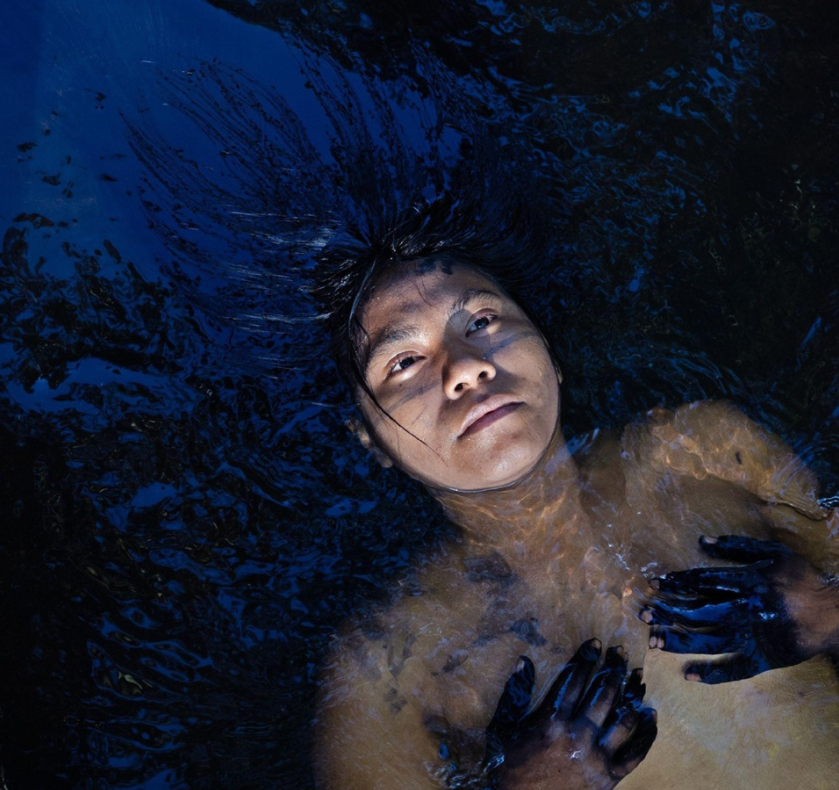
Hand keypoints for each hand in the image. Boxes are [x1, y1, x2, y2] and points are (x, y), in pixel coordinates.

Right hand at [485, 639, 656, 789]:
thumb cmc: (509, 766)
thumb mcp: (504, 727)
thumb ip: (515, 693)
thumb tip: (523, 661)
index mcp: (551, 720)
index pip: (575, 680)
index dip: (586, 659)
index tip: (595, 644)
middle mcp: (577, 734)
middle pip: (603, 693)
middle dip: (613, 668)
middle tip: (620, 652)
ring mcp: (596, 757)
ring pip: (622, 717)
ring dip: (632, 694)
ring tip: (637, 676)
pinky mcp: (610, 776)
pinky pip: (636, 752)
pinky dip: (646, 732)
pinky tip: (650, 714)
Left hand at [641, 535, 838, 682]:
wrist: (835, 615)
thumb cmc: (801, 579)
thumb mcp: (773, 553)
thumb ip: (737, 546)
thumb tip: (701, 541)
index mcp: (749, 582)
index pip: (703, 582)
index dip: (677, 583)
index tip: (655, 583)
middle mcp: (747, 610)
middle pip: (699, 613)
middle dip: (668, 613)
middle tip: (643, 614)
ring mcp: (755, 637)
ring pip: (710, 641)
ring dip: (679, 642)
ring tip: (653, 641)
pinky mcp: (764, 659)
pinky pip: (736, 669)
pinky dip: (713, 674)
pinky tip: (689, 676)